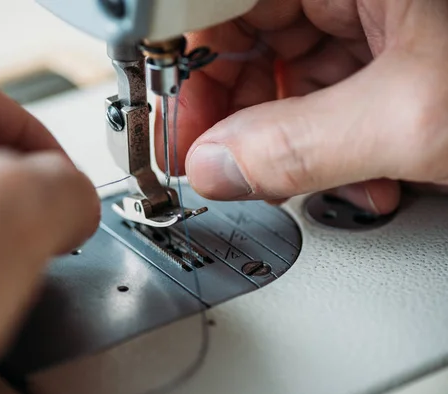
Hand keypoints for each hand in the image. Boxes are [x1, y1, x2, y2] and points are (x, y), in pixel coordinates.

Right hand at [156, 0, 447, 213]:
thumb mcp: (412, 118)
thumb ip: (301, 145)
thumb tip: (215, 167)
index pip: (220, 6)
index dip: (183, 63)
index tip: (173, 121)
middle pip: (247, 44)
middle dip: (234, 120)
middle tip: (222, 169)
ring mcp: (371, 23)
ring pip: (283, 80)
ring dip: (284, 148)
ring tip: (301, 184)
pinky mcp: (386, 60)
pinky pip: (324, 101)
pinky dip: (325, 150)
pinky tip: (355, 179)